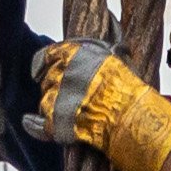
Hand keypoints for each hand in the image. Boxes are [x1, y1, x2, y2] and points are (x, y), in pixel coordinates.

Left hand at [29, 40, 170, 170]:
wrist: (139, 123)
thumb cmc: (134, 95)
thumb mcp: (119, 64)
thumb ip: (100, 57)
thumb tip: (108, 44)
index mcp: (80, 55)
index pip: (51, 54)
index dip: (44, 62)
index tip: (42, 68)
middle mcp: (67, 72)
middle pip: (48, 79)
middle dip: (54, 87)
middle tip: (70, 98)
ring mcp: (60, 96)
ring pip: (45, 101)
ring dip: (53, 107)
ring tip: (71, 114)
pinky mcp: (58, 121)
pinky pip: (41, 125)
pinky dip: (37, 126)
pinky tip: (31, 123)